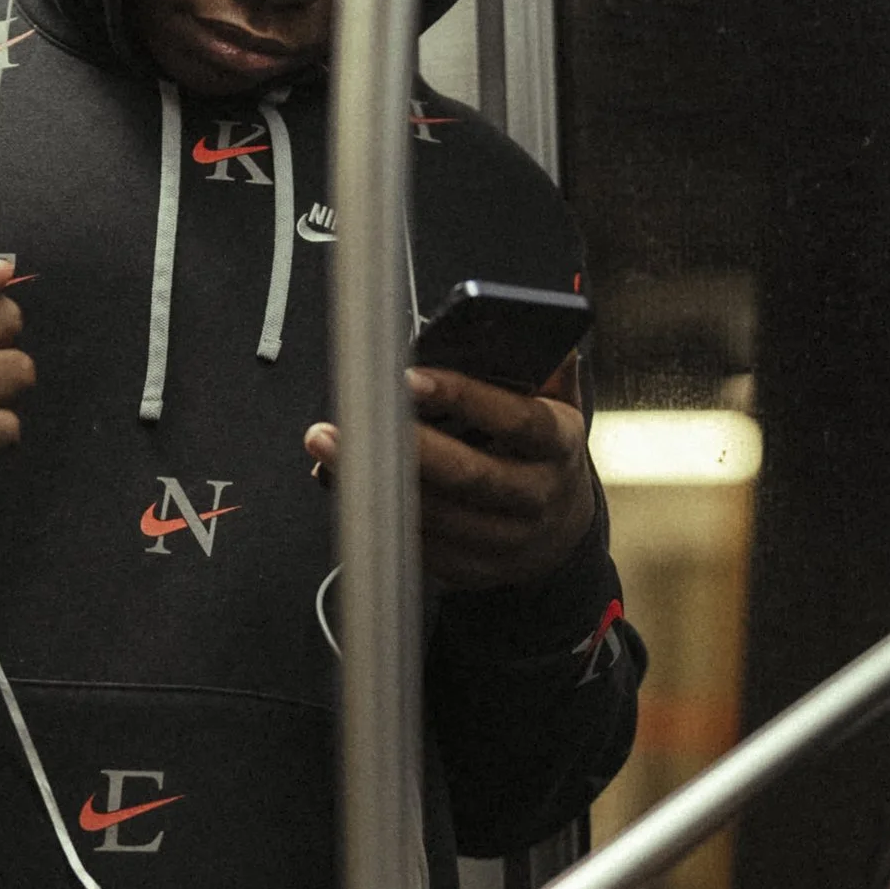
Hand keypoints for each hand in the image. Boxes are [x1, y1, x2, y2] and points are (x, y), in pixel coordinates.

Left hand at [304, 360, 596, 593]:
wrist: (559, 535)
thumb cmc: (542, 455)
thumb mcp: (559, 407)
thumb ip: (544, 368)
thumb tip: (524, 320)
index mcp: (558, 444)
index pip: (516, 419)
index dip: (464, 397)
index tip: (411, 378)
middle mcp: (536, 495)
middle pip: (469, 474)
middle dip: (405, 446)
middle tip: (345, 420)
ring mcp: (505, 539)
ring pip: (436, 514)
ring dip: (376, 482)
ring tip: (329, 445)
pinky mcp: (472, 568)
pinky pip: (419, 543)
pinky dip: (378, 513)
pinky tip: (344, 482)